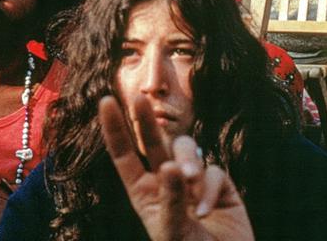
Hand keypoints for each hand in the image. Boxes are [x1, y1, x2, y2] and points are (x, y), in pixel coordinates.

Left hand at [100, 95, 253, 240]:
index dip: (115, 129)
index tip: (106, 101)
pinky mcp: (220, 186)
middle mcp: (166, 182)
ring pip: (187, 149)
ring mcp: (193, 182)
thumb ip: (170, 198)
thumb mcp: (172, 231)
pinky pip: (214, 171)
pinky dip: (210, 188)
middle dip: (146, 120)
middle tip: (140, 99)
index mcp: (144, 193)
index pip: (125, 156)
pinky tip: (206, 210)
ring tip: (189, 181)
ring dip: (188, 162)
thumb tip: (169, 164)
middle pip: (154, 142)